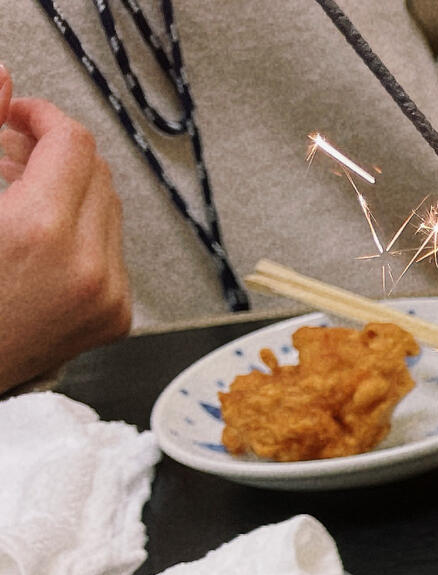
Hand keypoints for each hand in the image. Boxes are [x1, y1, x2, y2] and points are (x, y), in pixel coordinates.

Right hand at [0, 66, 131, 392]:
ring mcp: (109, 297)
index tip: (17, 115)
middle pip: (96, 173)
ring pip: (109, 210)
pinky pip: (112, 253)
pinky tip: (41, 238)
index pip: (72, 144)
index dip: (42, 116)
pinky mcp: (116, 318)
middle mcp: (87, 267)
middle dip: (55, 153)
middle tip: (11, 149)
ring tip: (20, 192)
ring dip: (70, 191)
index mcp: (39, 233)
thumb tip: (3, 82)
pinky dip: (83, 233)